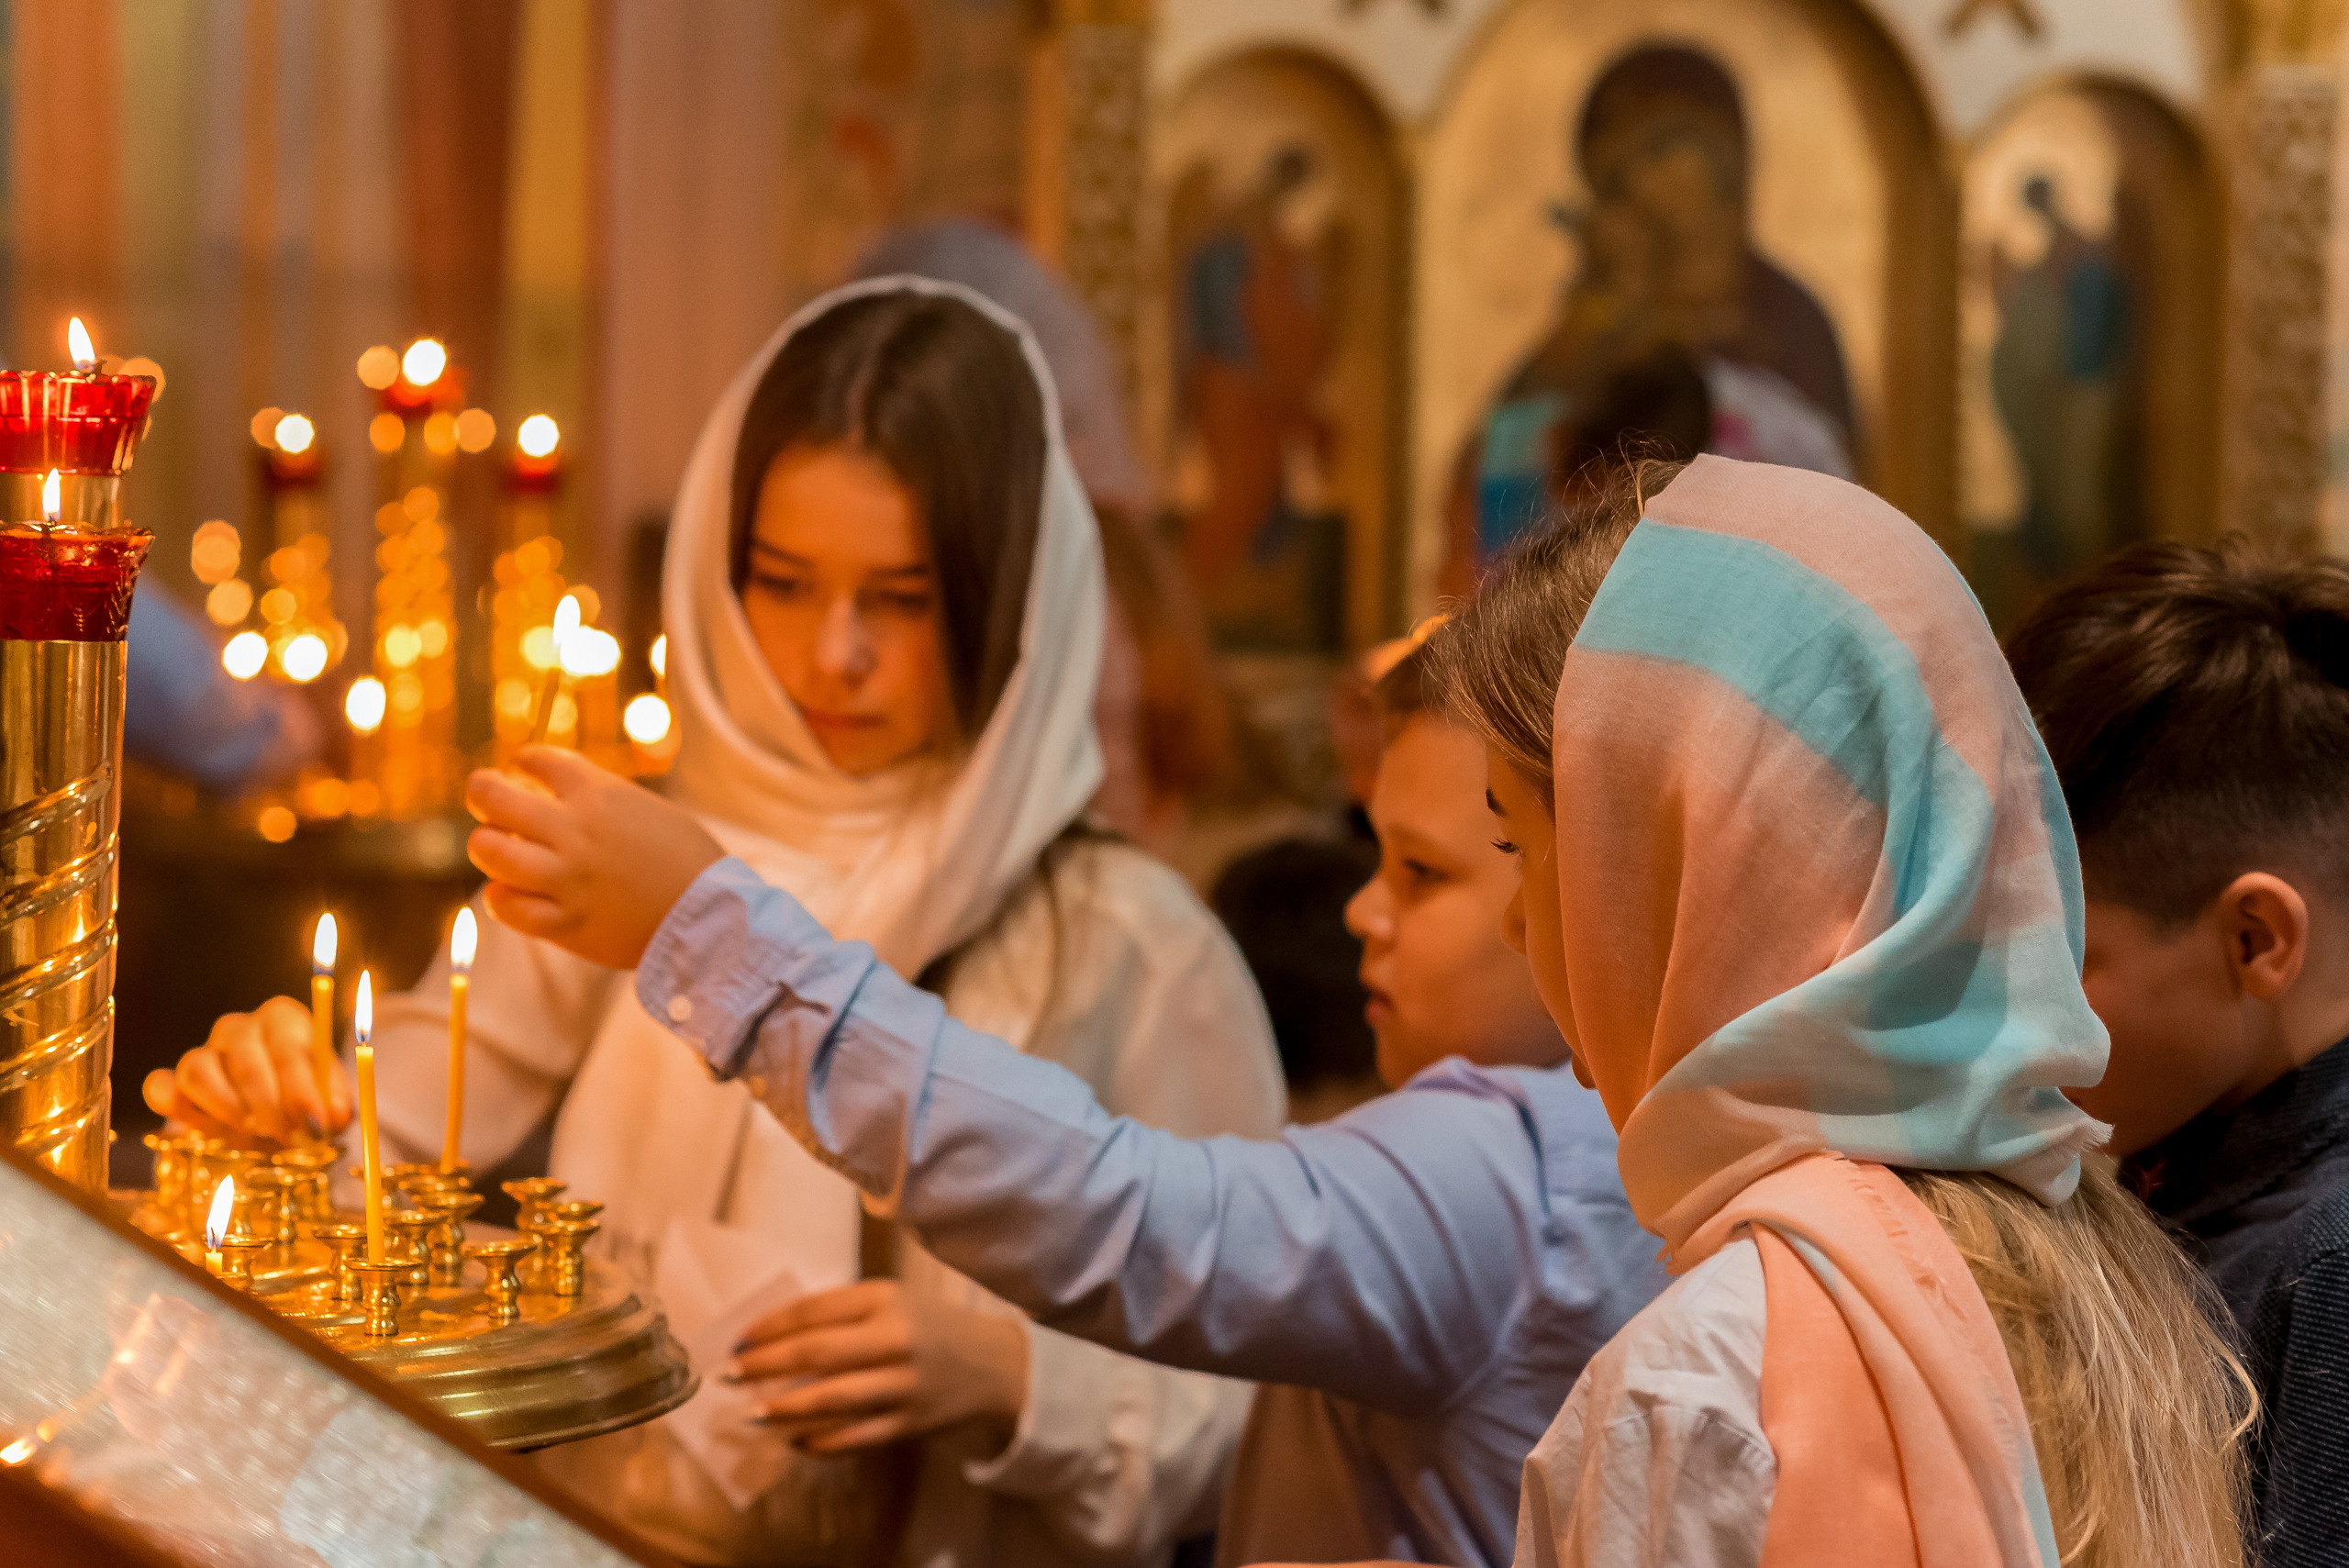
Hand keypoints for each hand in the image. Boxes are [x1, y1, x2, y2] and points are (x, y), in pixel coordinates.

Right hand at [140, 995, 349, 1143]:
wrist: (269, 1123)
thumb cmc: (302, 1104)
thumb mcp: (329, 1104)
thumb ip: (335, 1107)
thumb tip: (333, 1116)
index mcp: (284, 1020)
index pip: (290, 1049)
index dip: (303, 1091)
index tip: (315, 1124)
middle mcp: (240, 1028)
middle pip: (245, 1059)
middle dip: (267, 1104)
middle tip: (283, 1135)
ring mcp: (203, 1051)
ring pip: (198, 1069)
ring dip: (225, 1107)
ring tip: (250, 1132)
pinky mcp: (173, 1081)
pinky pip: (160, 1086)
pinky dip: (171, 1104)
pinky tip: (196, 1126)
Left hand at [464, 747, 724, 969]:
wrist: (712, 915)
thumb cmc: (686, 859)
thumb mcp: (644, 809)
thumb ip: (599, 800)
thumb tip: (555, 795)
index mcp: (599, 794)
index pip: (535, 759)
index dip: (522, 761)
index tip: (522, 770)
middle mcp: (574, 830)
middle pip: (493, 796)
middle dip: (483, 793)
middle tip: (488, 801)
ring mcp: (566, 877)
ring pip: (491, 851)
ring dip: (487, 846)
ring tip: (497, 848)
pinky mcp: (566, 921)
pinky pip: (508, 908)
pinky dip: (501, 899)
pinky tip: (508, 893)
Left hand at [724, 1280, 1029, 1454]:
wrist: (995, 1367)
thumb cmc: (931, 1327)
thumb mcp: (893, 1300)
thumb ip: (842, 1313)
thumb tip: (772, 1338)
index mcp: (886, 1298)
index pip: (815, 1310)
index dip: (769, 1326)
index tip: (737, 1340)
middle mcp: (895, 1339)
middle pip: (817, 1353)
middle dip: (765, 1365)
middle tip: (728, 1375)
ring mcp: (903, 1385)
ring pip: (832, 1399)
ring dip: (784, 1407)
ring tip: (751, 1412)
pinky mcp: (909, 1423)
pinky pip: (854, 1437)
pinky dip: (819, 1441)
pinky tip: (793, 1439)